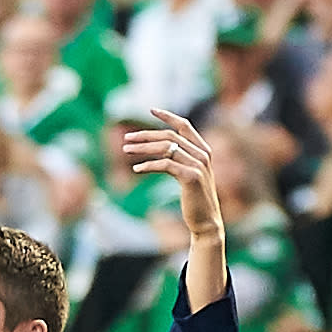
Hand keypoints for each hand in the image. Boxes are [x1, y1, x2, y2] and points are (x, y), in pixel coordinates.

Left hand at [125, 110, 222, 239]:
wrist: (205, 221)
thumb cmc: (194, 199)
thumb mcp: (187, 174)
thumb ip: (179, 159)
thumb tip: (159, 148)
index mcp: (203, 150)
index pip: (184, 125)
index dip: (168, 116)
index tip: (151, 110)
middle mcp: (202, 154)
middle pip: (169, 136)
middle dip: (145, 135)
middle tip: (126, 139)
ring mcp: (198, 164)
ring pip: (166, 148)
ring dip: (143, 149)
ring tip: (126, 151)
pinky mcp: (191, 176)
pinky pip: (165, 165)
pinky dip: (148, 165)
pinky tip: (136, 169)